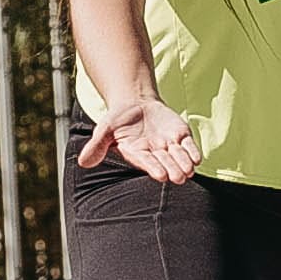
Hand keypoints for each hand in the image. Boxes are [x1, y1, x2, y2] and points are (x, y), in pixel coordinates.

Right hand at [74, 96, 201, 184]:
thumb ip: (97, 145)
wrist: (135, 102)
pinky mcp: (180, 136)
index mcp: (137, 154)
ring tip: (189, 170)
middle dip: (172, 169)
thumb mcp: (105, 129)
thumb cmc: (118, 119)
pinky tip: (197, 158)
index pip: (147, 162)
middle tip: (179, 177)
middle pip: (166, 163)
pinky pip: (189, 147)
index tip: (160, 175)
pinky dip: (193, 152)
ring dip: (184, 163)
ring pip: (179, 157)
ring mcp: (169, 146)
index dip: (154, 168)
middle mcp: (155, 154)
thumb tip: (83, 162)